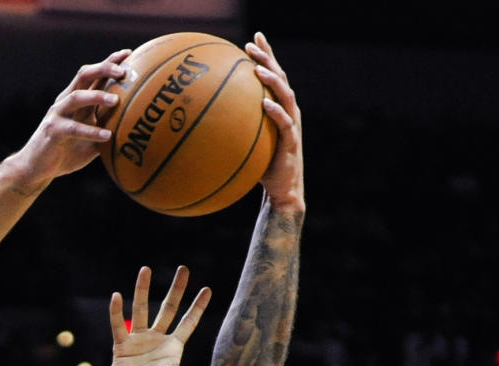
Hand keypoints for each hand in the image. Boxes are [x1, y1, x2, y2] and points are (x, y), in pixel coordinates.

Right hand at [15, 50, 131, 183]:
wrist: (38, 167)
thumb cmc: (67, 153)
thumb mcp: (92, 141)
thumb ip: (108, 131)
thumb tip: (136, 134)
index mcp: (77, 99)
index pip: (94, 74)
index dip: (110, 61)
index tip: (129, 54)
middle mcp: (67, 100)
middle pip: (84, 75)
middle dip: (104, 69)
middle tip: (124, 72)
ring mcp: (58, 113)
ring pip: (77, 96)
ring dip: (97, 96)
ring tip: (116, 101)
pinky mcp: (52, 130)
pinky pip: (73, 128)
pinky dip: (90, 131)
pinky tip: (107, 136)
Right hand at [104, 266, 238, 365]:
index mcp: (173, 350)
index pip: (188, 322)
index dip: (197, 307)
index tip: (207, 289)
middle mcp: (156, 341)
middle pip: (168, 309)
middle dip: (176, 290)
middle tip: (184, 269)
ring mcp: (138, 342)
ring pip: (141, 310)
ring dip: (142, 290)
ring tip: (145, 269)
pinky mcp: (122, 348)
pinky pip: (118, 326)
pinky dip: (116, 312)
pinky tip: (117, 296)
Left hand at [247, 33, 303, 210]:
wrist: (282, 193)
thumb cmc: (263, 168)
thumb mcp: (248, 145)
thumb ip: (235, 130)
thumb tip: (206, 123)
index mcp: (280, 109)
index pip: (274, 76)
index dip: (266, 55)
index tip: (251, 40)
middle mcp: (289, 112)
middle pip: (280, 78)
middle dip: (267, 58)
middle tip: (251, 44)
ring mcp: (292, 126)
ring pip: (286, 95)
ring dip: (272, 80)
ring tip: (258, 68)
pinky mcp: (292, 143)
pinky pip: (284, 124)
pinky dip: (275, 111)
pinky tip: (264, 102)